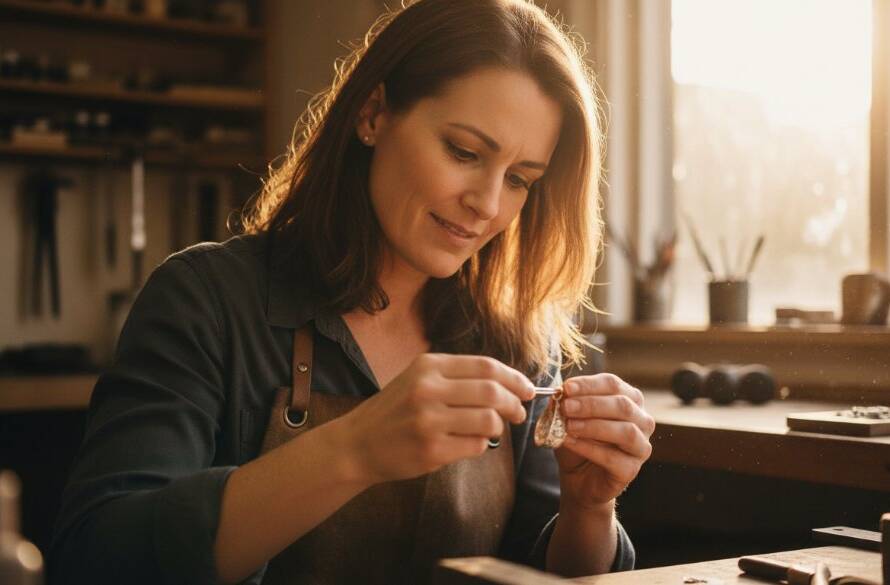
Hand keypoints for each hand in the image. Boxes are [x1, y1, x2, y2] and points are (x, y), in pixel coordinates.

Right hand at [337, 354, 534, 483]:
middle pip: (492, 392)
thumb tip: (508, 384)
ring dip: (499, 426)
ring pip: (488, 420)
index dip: (514, 378)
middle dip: (514, 403)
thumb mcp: (419, 379)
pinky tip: (470, 443)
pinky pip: (476, 445)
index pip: (486, 366)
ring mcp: (428, 420)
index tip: (527, 389)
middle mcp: (428, 389)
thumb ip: (457, 377)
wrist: (357, 443)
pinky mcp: (431, 449)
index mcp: (428, 365)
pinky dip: (481, 444)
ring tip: (492, 429)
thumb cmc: (395, 410)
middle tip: (519, 413)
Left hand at [554, 373, 654, 508]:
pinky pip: (614, 457)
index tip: (566, 387)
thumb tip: (561, 392)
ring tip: (569, 426)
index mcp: (629, 399)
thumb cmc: (578, 440)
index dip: (589, 384)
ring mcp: (640, 446)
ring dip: (593, 426)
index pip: (613, 384)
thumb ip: (568, 403)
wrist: (578, 477)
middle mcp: (641, 420)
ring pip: (626, 431)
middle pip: (622, 405)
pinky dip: (589, 448)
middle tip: (566, 406)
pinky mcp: (631, 469)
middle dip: (591, 404)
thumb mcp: (569, 417)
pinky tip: (570, 442)